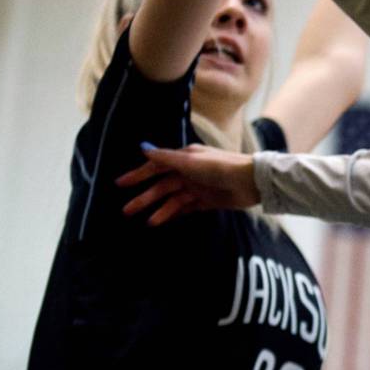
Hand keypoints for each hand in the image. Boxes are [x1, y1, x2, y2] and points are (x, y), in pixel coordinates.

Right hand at [117, 144, 259, 224]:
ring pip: (172, 199)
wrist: (249, 182)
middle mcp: (189, 171)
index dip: (138, 174)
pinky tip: (160, 222)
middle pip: (162, 185)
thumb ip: (166, 158)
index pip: (156, 166)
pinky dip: (173, 214)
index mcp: (185, 158)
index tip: (120, 184)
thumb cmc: (219, 167)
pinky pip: (185, 208)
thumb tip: (143, 148)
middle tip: (126, 211)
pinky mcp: (206, 201)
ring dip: (158, 209)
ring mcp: (197, 186)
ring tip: (146, 222)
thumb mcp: (190, 161)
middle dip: (145, 197)